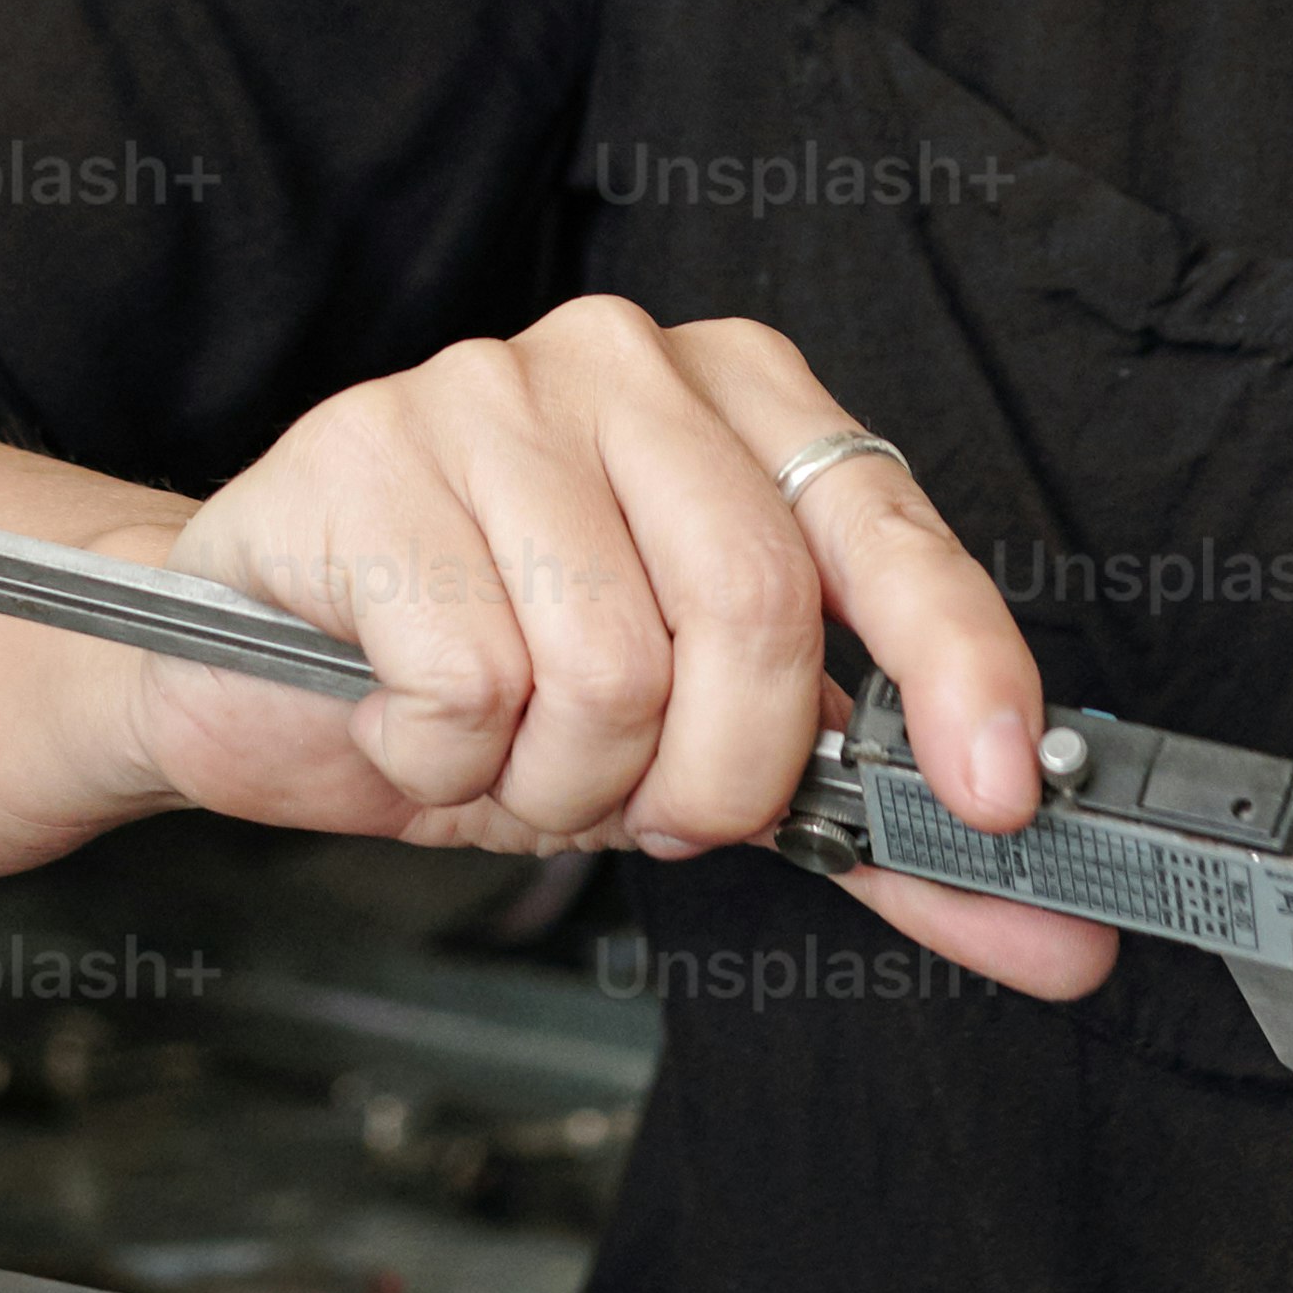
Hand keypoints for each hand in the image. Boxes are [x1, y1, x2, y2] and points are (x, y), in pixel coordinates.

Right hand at [115, 298, 1109, 1001]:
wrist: (236, 665)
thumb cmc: (484, 679)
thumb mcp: (696, 755)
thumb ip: (871, 830)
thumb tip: (1056, 929)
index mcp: (741, 398)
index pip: (886, 529)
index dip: (959, 666)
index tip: (995, 798)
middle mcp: (627, 363)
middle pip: (751, 616)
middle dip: (709, 777)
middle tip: (640, 800)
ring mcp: (486, 390)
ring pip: (607, 670)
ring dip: (555, 782)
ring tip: (500, 748)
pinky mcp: (362, 455)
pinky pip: (470, 685)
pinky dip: (444, 763)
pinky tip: (405, 716)